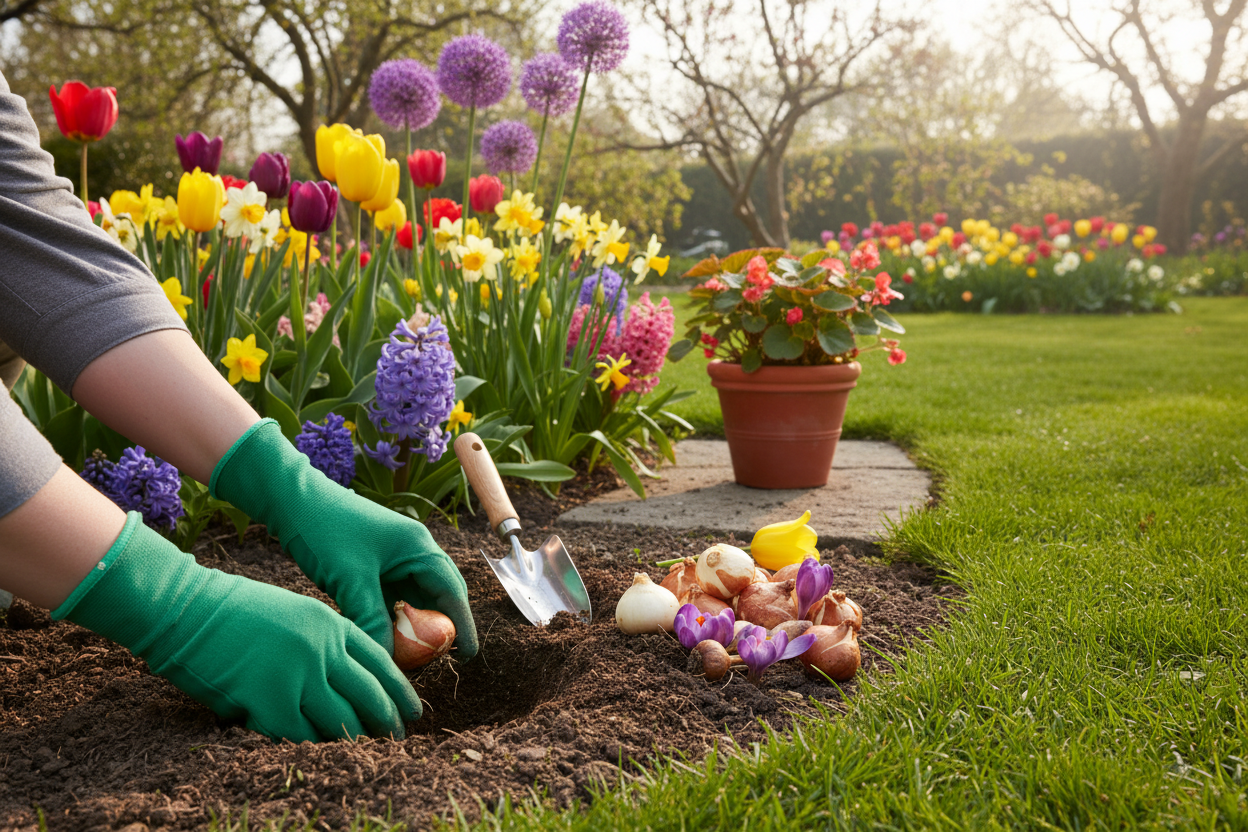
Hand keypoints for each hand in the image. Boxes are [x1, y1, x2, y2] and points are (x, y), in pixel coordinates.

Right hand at [54, 513, 421, 741]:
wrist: (187, 609)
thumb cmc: (233, 610)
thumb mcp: (293, 612)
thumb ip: (323, 640)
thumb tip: (345, 677)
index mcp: (331, 623)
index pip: (381, 661)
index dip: (400, 689)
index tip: (413, 709)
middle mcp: (322, 649)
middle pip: (370, 694)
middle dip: (388, 721)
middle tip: (398, 739)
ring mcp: (298, 676)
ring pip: (341, 720)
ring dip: (355, 741)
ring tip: (365, 755)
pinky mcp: (270, 702)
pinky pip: (302, 736)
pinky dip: (312, 748)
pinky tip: (320, 756)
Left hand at [210, 419, 477, 658]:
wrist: (292, 501)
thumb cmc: (325, 531)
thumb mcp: (351, 581)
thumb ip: (373, 622)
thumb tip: (388, 663)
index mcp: (418, 547)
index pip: (452, 591)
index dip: (462, 625)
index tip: (468, 656)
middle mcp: (413, 552)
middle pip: (439, 596)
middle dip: (440, 628)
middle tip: (437, 662)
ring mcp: (394, 558)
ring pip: (415, 599)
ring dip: (414, 625)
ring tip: (411, 657)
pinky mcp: (375, 566)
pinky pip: (393, 598)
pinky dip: (393, 618)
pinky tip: (384, 637)